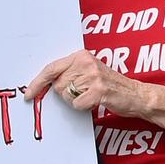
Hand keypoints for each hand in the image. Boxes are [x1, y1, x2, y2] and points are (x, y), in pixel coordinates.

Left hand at [29, 49, 143, 116]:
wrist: (136, 95)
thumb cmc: (111, 86)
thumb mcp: (90, 72)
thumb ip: (69, 74)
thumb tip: (44, 85)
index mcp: (81, 56)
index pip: (52, 68)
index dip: (37, 82)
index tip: (28, 93)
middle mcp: (86, 63)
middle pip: (58, 85)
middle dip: (66, 94)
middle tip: (83, 93)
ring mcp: (93, 76)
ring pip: (66, 96)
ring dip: (76, 101)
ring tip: (92, 96)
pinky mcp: (98, 90)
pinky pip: (77, 105)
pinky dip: (84, 108)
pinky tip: (95, 102)